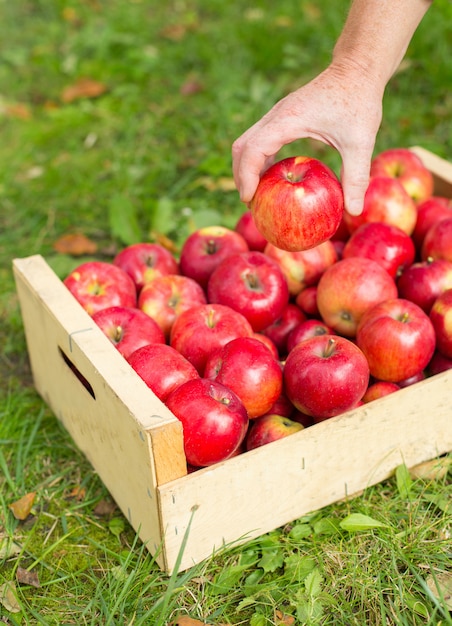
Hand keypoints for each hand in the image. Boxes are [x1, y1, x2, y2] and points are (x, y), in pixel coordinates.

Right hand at [232, 63, 383, 215]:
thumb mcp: (361, 141)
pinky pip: (261, 139)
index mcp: (288, 120)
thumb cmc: (360, 100)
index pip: (253, 150)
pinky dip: (259, 160)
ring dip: (247, 167)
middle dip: (241, 175)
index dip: (246, 176)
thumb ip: (356, 177)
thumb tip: (354, 212)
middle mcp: (277, 115)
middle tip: (250, 200)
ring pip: (248, 142)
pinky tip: (273, 177)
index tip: (249, 198)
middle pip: (242, 147)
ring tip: (258, 192)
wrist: (358, 68)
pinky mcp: (284, 116)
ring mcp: (278, 114)